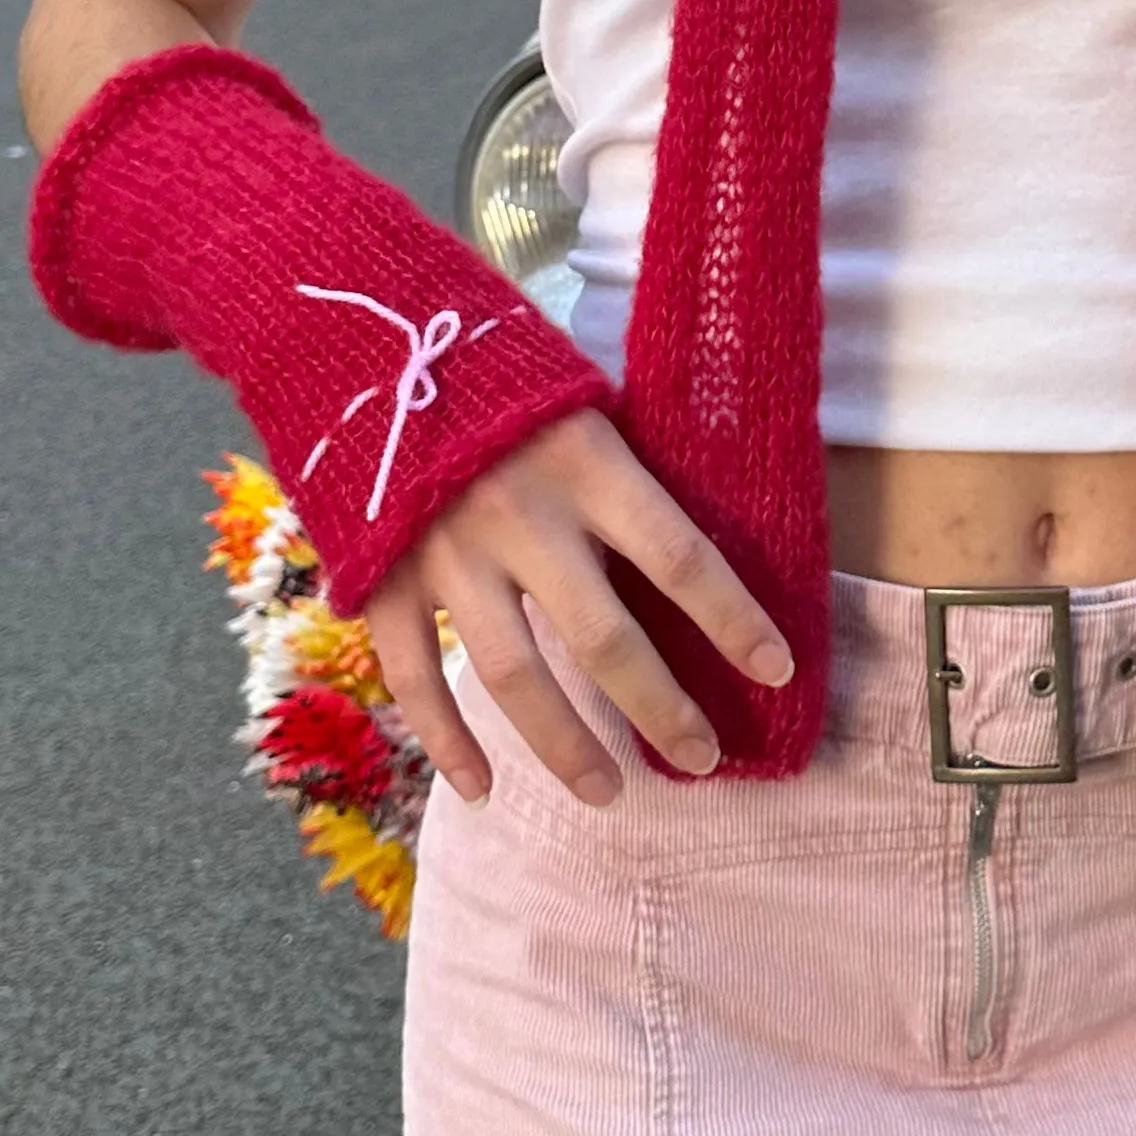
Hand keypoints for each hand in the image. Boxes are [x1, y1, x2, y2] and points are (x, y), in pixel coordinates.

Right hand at [366, 408, 791, 809]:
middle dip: (661, 706)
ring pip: (516, 675)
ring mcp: (447, 554)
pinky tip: (480, 787)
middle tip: (703, 757)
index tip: (777, 670)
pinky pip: (416, 676)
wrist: (357, 341)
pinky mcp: (383, 577)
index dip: (734, 620)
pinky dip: (447, 739)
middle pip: (604, 639)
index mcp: (587, 463)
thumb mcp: (580, 400)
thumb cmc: (499, 373)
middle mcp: (522, 518)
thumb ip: (623, 472)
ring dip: (564, 746)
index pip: (680, 557)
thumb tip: (689, 547)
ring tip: (608, 793)